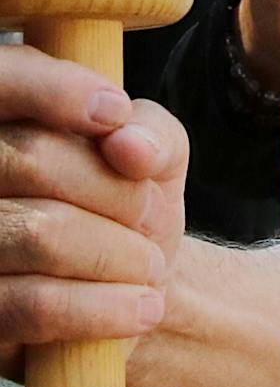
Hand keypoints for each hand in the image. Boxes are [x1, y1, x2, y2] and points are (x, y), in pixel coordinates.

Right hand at [0, 46, 188, 366]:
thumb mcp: (157, 154)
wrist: (129, 289)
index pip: (3, 78)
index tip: (113, 112)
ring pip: (40, 232)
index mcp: (6, 122)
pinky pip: (32, 305)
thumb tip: (127, 145)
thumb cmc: (132, 203)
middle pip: (33, 157)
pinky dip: (103, 307)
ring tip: (151, 266)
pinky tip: (142, 308)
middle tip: (153, 216)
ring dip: (120, 253)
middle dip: (118, 191)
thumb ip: (152, 133)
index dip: (52, 89)